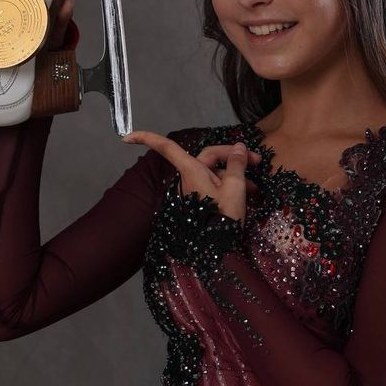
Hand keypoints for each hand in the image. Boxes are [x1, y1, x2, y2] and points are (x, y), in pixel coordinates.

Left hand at [121, 131, 259, 224]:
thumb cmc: (223, 218)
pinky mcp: (202, 200)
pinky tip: (249, 192)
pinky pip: (216, 185)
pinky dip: (231, 185)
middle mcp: (190, 178)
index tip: (126, 135)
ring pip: (216, 172)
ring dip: (235, 174)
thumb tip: (239, 147)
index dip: (146, 138)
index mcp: (192, 171)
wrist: (219, 251)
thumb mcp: (236, 188)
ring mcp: (195, 190)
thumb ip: (237, 164)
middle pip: (209, 156)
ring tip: (256, 185)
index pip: (166, 147)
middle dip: (232, 156)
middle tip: (258, 161)